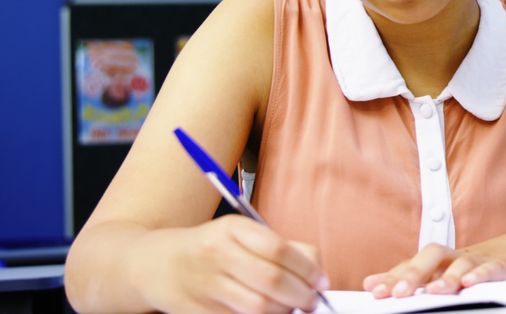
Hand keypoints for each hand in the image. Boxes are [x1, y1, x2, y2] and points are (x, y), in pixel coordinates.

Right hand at [146, 215, 328, 312]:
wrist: (156, 265)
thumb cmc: (211, 248)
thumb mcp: (241, 234)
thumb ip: (280, 247)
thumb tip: (317, 271)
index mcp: (232, 229)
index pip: (280, 249)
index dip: (308, 269)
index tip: (321, 280)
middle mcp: (216, 255)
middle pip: (272, 281)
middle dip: (302, 295)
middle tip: (312, 300)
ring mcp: (206, 285)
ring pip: (259, 307)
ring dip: (285, 311)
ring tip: (292, 307)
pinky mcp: (198, 312)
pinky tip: (270, 313)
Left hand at [362, 242, 505, 298]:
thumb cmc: (486, 265)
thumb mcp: (452, 275)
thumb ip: (418, 280)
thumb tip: (373, 284)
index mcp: (444, 261)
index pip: (414, 265)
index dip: (392, 275)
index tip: (373, 289)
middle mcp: (459, 257)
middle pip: (432, 256)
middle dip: (413, 273)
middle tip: (397, 292)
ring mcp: (482, 259)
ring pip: (462, 263)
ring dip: (446, 276)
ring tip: (434, 291)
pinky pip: (492, 268)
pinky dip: (481, 274)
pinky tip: (470, 283)